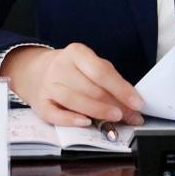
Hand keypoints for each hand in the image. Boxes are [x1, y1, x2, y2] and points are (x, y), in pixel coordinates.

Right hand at [0, 43, 144, 127]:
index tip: (138, 103)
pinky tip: (86, 123)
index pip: (101, 71)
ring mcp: (48, 85)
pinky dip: (71, 119)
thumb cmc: (73, 71)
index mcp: (76, 53)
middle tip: (131, 116)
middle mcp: (60, 66)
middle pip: (91, 88)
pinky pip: (55, 114)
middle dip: (114, 104)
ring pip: (74, 100)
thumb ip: (111, 83)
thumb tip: (134, 107)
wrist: (36, 71)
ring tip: (114, 119)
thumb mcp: (91, 67)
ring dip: (97, 111)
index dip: (121, 89)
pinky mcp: (40, 103)